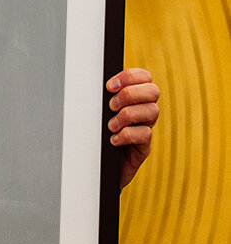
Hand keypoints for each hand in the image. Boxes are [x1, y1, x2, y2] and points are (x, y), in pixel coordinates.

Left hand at [106, 67, 159, 189]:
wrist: (96, 166)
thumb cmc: (95, 135)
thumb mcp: (98, 113)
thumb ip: (102, 98)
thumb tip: (92, 83)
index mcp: (133, 98)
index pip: (144, 77)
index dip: (130, 76)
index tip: (109, 86)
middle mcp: (143, 111)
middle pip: (153, 91)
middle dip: (129, 94)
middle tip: (111, 106)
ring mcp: (145, 128)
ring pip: (152, 111)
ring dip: (127, 115)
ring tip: (111, 126)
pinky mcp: (143, 147)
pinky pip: (145, 134)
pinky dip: (127, 135)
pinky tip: (113, 140)